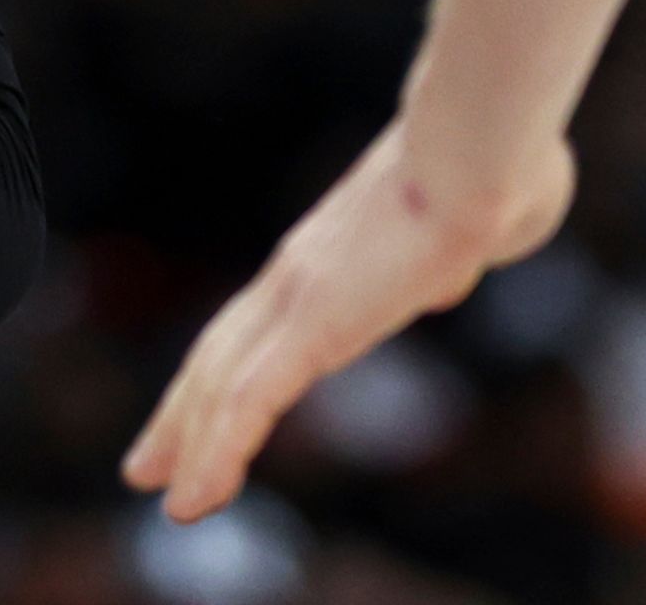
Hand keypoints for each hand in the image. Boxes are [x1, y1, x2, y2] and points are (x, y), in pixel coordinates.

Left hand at [122, 117, 573, 520]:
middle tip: (147, 464)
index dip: (223, 370)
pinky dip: (215, 453)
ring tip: (161, 495)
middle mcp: (298, 275)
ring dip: (188, 443)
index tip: (200, 408)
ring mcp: (298, 297)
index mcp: (332, 257)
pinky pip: (248, 402)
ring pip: (220, 383)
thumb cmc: (498, 170)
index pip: (256, 325)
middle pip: (219, 353)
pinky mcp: (312, 324)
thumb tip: (455, 262)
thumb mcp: (472, 231)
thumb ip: (448, 255)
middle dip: (183, 413)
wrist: (486, 147)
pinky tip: (194, 497)